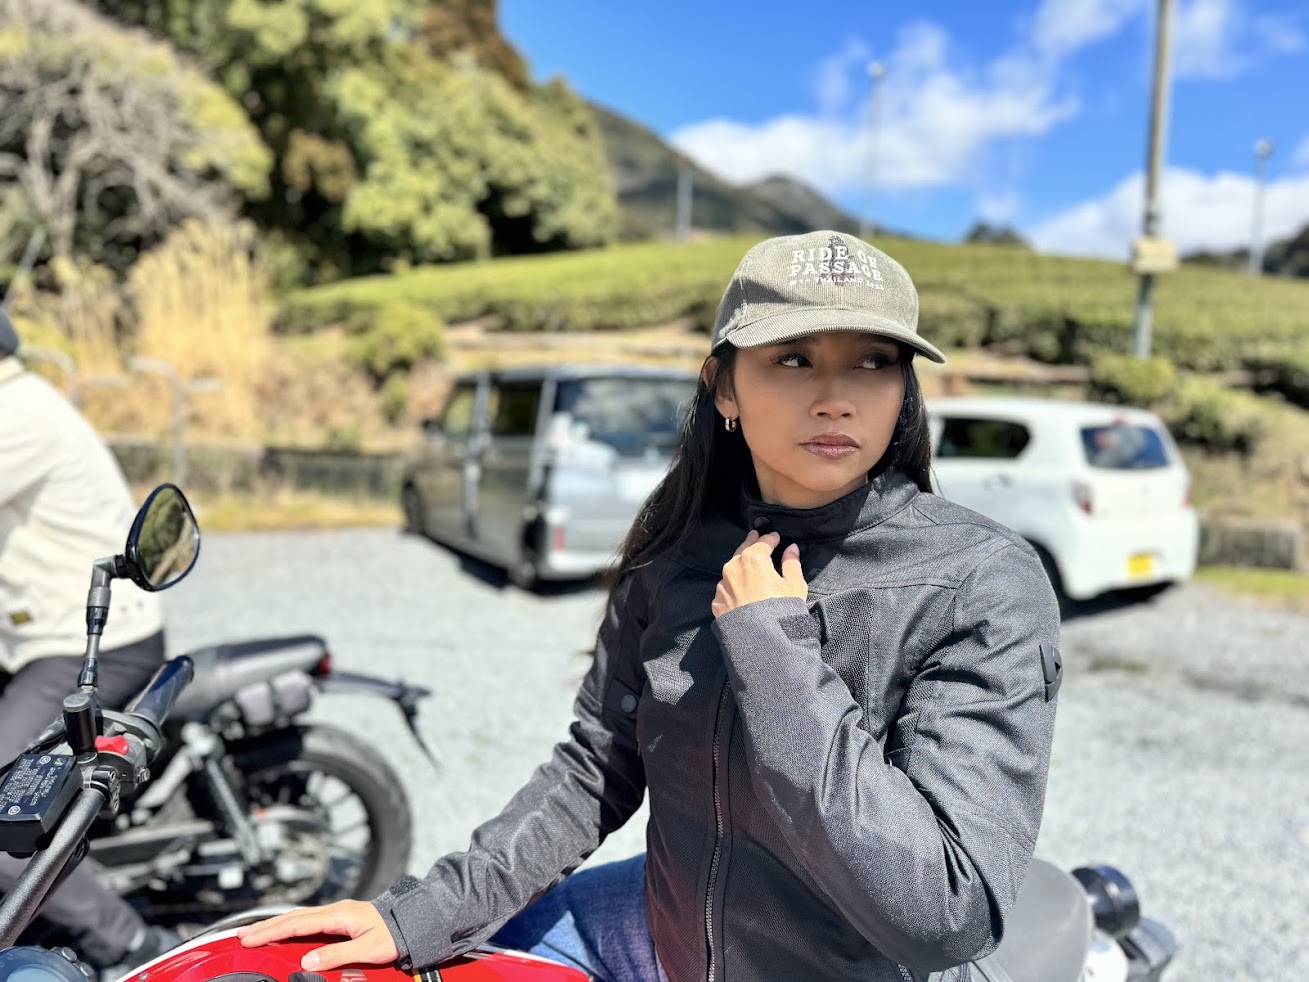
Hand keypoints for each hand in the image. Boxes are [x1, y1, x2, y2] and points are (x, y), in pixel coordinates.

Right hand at [236, 899, 398, 970]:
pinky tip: (283, 931)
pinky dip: (290, 924)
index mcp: (338, 915)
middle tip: (241, 936)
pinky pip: (308, 920)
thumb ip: (338, 954)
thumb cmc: (394, 933)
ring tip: (254, 933)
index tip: (249, 939)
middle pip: (292, 917)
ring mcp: (337, 912)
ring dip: (275, 924)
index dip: (270, 931)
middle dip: (265, 926)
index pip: (296, 924)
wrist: (413, 920)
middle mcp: (335, 910)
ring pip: (299, 917)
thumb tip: (307, 960)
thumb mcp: (368, 948)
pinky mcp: (340, 917)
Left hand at [712, 530, 806, 617]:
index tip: (775, 536)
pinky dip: (733, 585)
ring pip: (732, 569)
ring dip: (740, 565)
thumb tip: (792, 548)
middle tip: (755, 536)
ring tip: (747, 563)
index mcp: (753, 559)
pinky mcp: (717, 602)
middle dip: (751, 543)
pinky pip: (727, 588)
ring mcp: (723, 585)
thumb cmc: (780, 609)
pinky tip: (740, 589)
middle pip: (743, 550)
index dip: (770, 538)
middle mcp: (733, 567)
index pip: (763, 542)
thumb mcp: (794, 585)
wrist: (759, 639)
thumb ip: (792, 563)